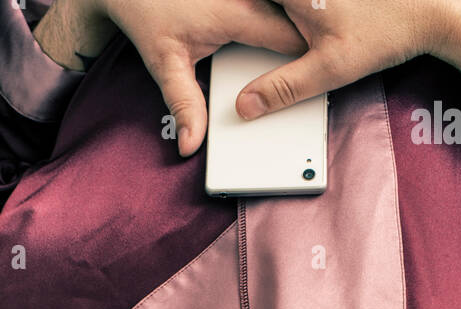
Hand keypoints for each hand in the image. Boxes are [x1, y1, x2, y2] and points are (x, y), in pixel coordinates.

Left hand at [78, 0, 307, 153]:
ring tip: (307, 61)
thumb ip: (183, 104)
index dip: (306, 66)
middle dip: (306, 53)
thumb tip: (191, 143)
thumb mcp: (165, 63)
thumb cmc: (147, 12)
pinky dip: (282, 24)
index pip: (292, 40)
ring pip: (289, 15)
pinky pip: (274, 8)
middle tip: (311, 79)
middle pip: (297, 27)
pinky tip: (286, 42)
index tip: (313, 87)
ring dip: (297, 36)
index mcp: (240, 13)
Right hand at [232, 0, 458, 118]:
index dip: (234, 13)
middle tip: (232, 15)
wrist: (435, 8)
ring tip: (293, 27)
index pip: (244, 2)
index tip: (218, 20)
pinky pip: (301, 1)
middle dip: (255, 15)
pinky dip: (298, 7)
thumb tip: (246, 106)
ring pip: (281, 3)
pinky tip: (312, 24)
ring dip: (276, 14)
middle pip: (262, 2)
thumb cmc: (387, 32)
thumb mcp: (328, 70)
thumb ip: (282, 88)